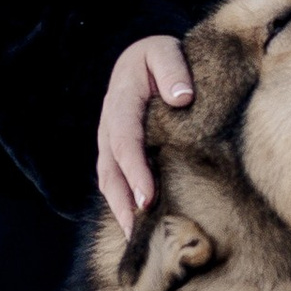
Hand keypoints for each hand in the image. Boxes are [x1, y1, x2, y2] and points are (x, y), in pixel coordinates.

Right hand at [97, 34, 191, 224]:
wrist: (142, 58)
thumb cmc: (159, 56)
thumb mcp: (164, 51)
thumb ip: (172, 69)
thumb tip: (181, 98)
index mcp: (120, 101)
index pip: (124, 140)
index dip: (134, 170)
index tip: (148, 196)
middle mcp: (109, 125)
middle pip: (110, 169)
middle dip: (124, 202)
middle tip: (140, 232)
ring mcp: (109, 140)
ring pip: (108, 179)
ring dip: (120, 209)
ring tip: (136, 240)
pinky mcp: (117, 152)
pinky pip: (115, 181)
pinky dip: (123, 204)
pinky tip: (138, 227)